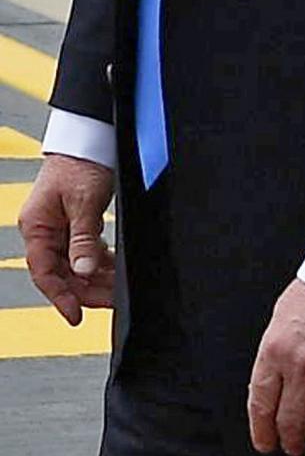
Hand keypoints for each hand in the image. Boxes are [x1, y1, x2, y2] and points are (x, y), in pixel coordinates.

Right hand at [19, 154, 116, 323]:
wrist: (89, 140)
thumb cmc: (80, 165)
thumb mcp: (83, 203)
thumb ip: (83, 239)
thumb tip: (84, 271)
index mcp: (36, 227)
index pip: (44, 272)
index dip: (60, 297)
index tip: (75, 316)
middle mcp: (45, 231)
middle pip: (62, 272)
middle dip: (86, 290)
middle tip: (111, 302)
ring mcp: (60, 229)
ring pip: (76, 265)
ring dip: (96, 278)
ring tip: (117, 290)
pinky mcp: (76, 224)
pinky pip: (86, 252)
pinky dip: (100, 262)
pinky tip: (114, 271)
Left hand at [247, 280, 304, 455]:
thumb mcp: (282, 316)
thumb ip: (276, 351)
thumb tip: (275, 381)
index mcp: (274, 352)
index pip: (261, 405)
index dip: (262, 430)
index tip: (266, 442)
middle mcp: (302, 368)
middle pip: (290, 421)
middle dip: (290, 440)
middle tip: (293, 446)